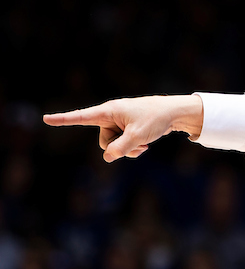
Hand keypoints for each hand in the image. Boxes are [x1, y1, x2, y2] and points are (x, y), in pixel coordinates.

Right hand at [43, 94, 203, 161]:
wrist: (175, 113)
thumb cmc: (156, 120)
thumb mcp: (138, 137)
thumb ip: (121, 148)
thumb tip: (107, 157)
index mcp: (109, 111)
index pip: (81, 117)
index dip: (63, 120)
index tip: (45, 119)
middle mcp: (111, 115)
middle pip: (103, 140)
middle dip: (117, 147)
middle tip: (137, 142)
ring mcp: (119, 122)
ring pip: (114, 144)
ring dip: (128, 149)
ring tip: (144, 144)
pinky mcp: (127, 127)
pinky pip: (122, 143)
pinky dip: (132, 147)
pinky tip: (145, 146)